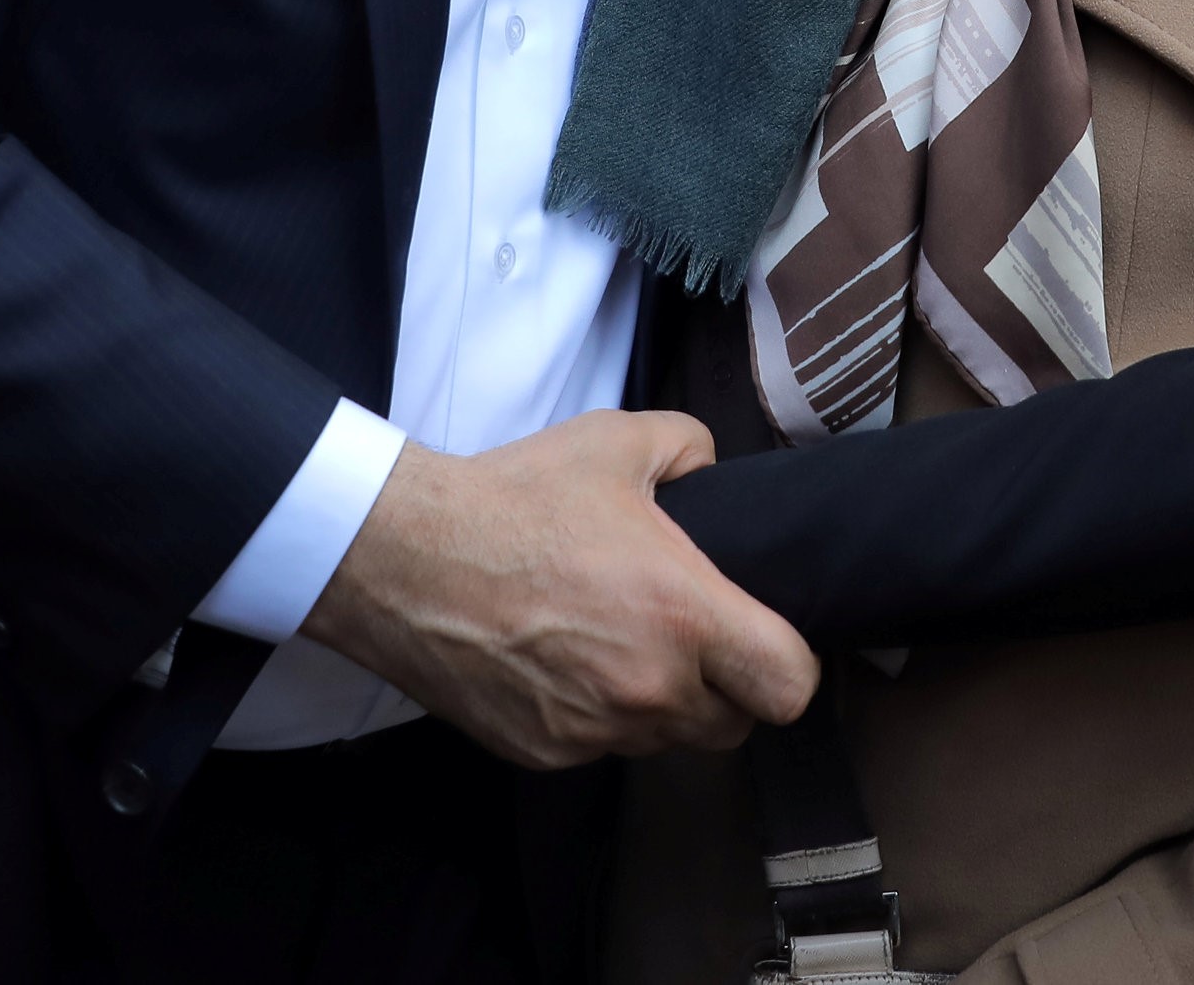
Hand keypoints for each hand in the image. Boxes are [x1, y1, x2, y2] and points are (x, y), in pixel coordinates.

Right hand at [302, 410, 816, 768]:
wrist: (403, 558)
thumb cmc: (511, 499)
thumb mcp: (617, 442)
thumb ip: (690, 449)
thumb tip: (711, 471)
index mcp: (683, 616)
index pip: (789, 686)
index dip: (790, 663)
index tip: (769, 639)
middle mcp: (647, 688)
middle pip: (734, 725)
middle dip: (728, 687)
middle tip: (696, 637)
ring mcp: (593, 731)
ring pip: (666, 741)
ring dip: (663, 704)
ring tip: (624, 642)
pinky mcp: (544, 752)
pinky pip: (601, 748)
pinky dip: (599, 716)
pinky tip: (569, 661)